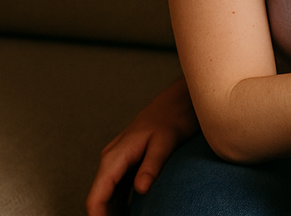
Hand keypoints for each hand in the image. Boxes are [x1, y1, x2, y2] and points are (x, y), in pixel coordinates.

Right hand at [86, 77, 198, 215]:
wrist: (179, 100)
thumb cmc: (173, 118)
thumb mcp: (165, 141)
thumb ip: (152, 165)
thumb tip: (141, 189)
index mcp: (115, 156)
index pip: (97, 195)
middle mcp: (111, 159)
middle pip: (99, 198)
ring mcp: (118, 160)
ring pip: (108, 194)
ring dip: (113, 211)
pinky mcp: (127, 162)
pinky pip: (118, 188)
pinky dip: (121, 203)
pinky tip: (132, 214)